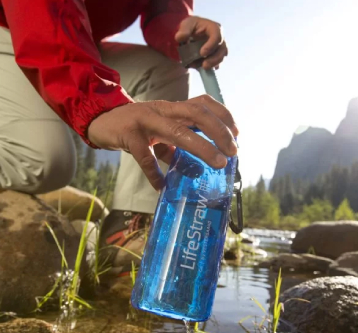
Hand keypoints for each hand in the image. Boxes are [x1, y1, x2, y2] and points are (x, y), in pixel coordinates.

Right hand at [88, 95, 238, 189]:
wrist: (102, 120)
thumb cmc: (136, 126)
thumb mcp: (160, 131)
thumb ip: (177, 144)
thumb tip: (197, 166)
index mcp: (172, 108)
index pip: (203, 103)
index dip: (223, 115)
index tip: (237, 133)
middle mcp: (163, 110)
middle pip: (197, 113)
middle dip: (219, 130)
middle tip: (232, 151)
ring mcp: (145, 120)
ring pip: (178, 131)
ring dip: (201, 147)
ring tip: (217, 163)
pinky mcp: (129, 135)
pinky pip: (145, 157)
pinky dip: (155, 173)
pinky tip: (161, 185)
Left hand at [175, 16, 227, 68]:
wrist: (193, 33)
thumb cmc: (192, 27)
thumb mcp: (186, 24)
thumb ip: (184, 30)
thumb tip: (179, 37)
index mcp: (214, 28)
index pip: (217, 36)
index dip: (211, 45)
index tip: (202, 53)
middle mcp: (220, 38)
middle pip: (222, 50)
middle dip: (214, 59)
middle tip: (204, 66)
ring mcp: (220, 49)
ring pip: (221, 58)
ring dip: (212, 65)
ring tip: (201, 68)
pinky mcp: (217, 57)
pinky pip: (217, 64)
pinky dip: (210, 68)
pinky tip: (202, 69)